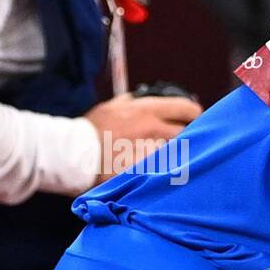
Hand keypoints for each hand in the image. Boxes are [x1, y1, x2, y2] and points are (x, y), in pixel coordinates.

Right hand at [83, 93, 202, 184]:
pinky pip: (167, 170)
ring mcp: (154, 152)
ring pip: (179, 153)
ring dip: (176, 155)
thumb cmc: (90, 131)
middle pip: (187, 134)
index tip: (196, 119)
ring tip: (166, 159)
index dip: (194, 114)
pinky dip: (166, 170)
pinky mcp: (150, 171)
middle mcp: (154, 129)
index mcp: (147, 111)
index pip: (186, 109)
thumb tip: (145, 97)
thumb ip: (131, 102)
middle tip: (180, 142)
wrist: (74, 155)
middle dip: (187, 137)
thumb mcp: (111, 107)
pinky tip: (158, 171)